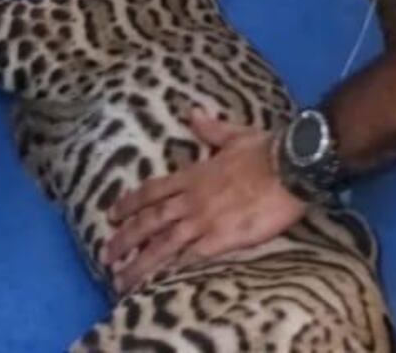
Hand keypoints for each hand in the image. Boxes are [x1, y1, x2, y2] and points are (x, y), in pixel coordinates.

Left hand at [105, 110, 305, 292]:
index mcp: (194, 174)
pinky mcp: (221, 239)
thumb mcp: (235, 134)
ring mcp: (204, 220)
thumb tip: (192, 113)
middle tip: (105, 255)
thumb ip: (211, 129)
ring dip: (139, 262)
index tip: (111, 214)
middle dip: (125, 238)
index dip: (130, 203)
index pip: (153, 190)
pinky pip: (190, 258)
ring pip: (162, 244)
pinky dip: (172, 269)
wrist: (290, 167)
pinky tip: (158, 282)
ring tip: (121, 278)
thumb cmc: (265, 150)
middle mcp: (192, 199)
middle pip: (150, 221)